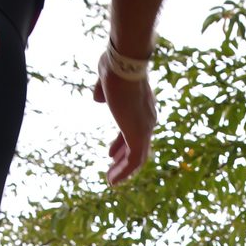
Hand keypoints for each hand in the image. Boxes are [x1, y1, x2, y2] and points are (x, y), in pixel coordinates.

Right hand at [92, 58, 155, 185]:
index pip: (133, 130)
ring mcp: (145, 128)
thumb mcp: (105, 78)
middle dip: (124, 159)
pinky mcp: (138, 136)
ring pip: (137, 158)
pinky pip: (133, 162)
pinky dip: (124, 173)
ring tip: (111, 181)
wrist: (124, 64)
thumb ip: (102, 90)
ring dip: (123, 171)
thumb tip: (97, 99)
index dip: (121, 143)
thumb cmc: (115, 66)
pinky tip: (112, 181)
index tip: (110, 153)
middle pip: (138, 145)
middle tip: (113, 169)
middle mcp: (147, 119)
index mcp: (141, 107)